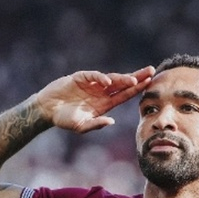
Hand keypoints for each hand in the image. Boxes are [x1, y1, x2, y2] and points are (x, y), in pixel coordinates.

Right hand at [35, 66, 154, 133]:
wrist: (47, 110)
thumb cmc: (64, 120)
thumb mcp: (81, 126)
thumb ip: (96, 124)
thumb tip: (111, 122)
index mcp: (104, 104)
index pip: (124, 95)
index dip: (136, 89)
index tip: (149, 84)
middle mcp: (100, 93)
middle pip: (122, 84)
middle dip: (137, 78)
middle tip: (152, 71)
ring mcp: (91, 84)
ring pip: (111, 78)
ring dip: (123, 78)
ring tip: (135, 79)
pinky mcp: (80, 78)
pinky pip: (93, 76)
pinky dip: (100, 78)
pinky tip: (108, 82)